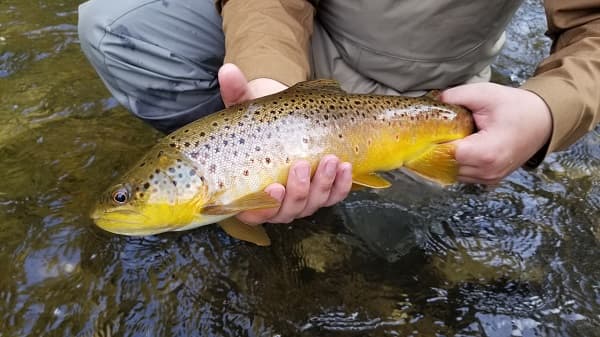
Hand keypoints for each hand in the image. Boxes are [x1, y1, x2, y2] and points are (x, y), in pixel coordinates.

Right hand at [217, 63, 353, 223]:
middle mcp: (276, 201)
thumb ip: (235, 93)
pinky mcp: (323, 191)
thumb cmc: (260, 122)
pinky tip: (345, 167)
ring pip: (313, 204)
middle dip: (299, 191)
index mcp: (250, 191)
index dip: (264, 208)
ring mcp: (301, 198)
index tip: (274, 187)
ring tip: (331, 160)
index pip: (254, 213)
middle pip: (288, 210)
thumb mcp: (246, 107)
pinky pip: (334, 196)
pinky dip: (342, 186)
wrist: (284, 120)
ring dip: (323, 185)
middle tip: (303, 165)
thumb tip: (227, 70)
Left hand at [440, 82, 551, 184]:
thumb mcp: (485, 93)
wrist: (543, 121)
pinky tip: (457, 148)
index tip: (426, 129)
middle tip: (433, 132)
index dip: (433, 141)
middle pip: (446, 166)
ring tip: (447, 139)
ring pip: (453, 173)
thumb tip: (433, 99)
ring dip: (446, 158)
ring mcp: (490, 178)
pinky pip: (464, 176)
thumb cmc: (516, 107)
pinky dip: (457, 164)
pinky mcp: (490, 180)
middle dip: (437, 149)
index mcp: (485, 152)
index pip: (445, 154)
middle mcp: (487, 171)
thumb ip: (456, 96)